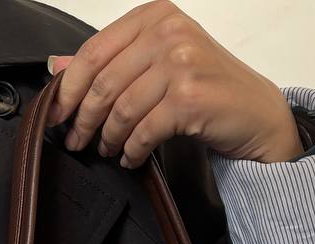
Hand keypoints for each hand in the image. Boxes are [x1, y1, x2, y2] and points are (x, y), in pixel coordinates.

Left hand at [47, 0, 302, 168]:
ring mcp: (181, 63)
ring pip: (122, 108)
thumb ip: (116, 62)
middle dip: (84, 118)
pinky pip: (144, 130)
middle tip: (76, 140)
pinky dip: (132, 149)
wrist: (257, 114)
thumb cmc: (210, 88)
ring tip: (107, 150)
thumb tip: (59, 67)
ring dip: (109, 137)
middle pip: (104, 81)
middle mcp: (169, 32)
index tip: (57, 113)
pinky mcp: (189, 97)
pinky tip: (130, 157)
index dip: (69, 87)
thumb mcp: (162, 62)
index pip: (95, 50)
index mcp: (157, 15)